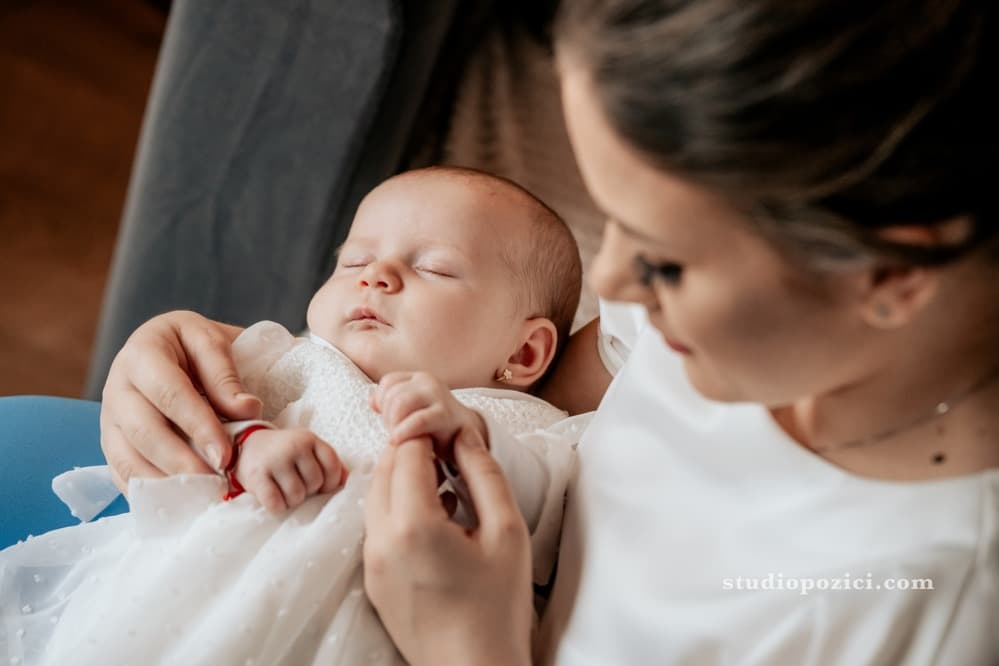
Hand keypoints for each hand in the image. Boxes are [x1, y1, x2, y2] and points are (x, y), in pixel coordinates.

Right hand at [100, 310, 261, 492]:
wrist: (167, 347)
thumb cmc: (194, 345)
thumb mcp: (213, 342)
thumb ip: (226, 376)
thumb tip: (248, 410)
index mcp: (143, 352)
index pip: (169, 394)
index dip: (198, 427)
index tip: (225, 455)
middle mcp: (117, 385)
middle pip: (144, 431)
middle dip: (182, 461)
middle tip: (216, 482)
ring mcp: (108, 417)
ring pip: (127, 458)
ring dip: (165, 482)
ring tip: (201, 497)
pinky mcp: (110, 443)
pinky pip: (121, 474)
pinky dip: (149, 493)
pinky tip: (178, 504)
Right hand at [234, 427, 346, 512]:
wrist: (246, 446)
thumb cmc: (285, 454)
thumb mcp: (308, 450)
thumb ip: (329, 463)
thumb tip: (348, 482)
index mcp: (310, 440)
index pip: (333, 467)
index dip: (330, 483)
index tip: (320, 486)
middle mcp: (294, 446)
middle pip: (315, 483)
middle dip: (309, 491)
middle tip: (297, 487)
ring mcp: (275, 460)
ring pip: (297, 495)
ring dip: (292, 500)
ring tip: (284, 491)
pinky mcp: (257, 476)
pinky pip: (276, 502)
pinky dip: (277, 507)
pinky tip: (273, 498)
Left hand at [364, 436, 533, 665]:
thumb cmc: (498, 606)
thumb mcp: (508, 531)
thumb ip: (484, 475)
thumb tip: (464, 437)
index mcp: (414, 525)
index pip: (406, 453)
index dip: (427, 434)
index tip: (450, 432)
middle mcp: (381, 541)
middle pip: (384, 471)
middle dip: (412, 453)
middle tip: (449, 454)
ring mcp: (372, 563)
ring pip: (376, 498)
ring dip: (403, 480)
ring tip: (447, 486)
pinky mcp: (373, 581)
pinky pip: (377, 528)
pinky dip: (398, 509)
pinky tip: (437, 519)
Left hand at [371, 371, 488, 456]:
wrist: (466, 436)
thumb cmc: (435, 425)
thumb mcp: (411, 410)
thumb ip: (391, 403)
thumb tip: (372, 402)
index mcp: (417, 378)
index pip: (388, 383)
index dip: (382, 403)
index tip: (390, 421)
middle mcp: (428, 381)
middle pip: (392, 394)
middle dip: (388, 418)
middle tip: (396, 433)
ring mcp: (437, 395)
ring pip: (400, 403)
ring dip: (394, 424)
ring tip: (400, 438)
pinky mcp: (445, 414)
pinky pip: (417, 420)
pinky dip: (403, 431)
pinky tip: (398, 441)